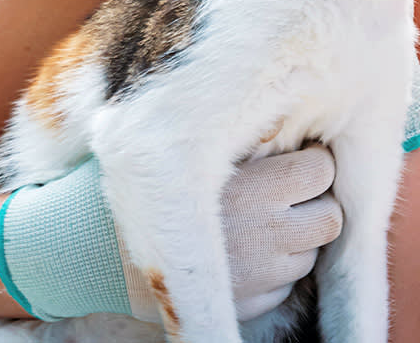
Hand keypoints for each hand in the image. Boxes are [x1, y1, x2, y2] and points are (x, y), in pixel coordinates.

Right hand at [0, 145, 340, 322]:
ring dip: (294, 242)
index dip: (311, 162)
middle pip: (330, 218)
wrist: (89, 250)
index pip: (323, 168)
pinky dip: (271, 276)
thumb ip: (249, 134)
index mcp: (261, 186)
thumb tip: (303, 109)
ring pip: (310, 255)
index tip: (293, 158)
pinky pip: (283, 289)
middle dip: (316, 206)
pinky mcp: (248, 310)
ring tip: (250, 226)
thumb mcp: (194, 146)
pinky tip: (235, 257)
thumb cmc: (143, 183)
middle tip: (286, 196)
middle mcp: (269, 233)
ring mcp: (262, 277)